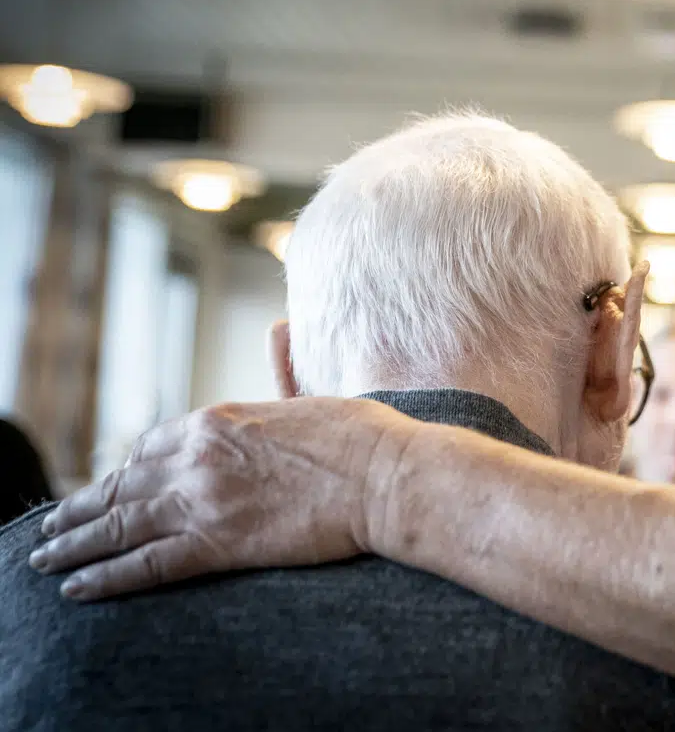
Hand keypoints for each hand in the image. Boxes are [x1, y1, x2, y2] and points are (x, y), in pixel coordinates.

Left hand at [28, 396, 418, 600]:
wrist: (388, 476)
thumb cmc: (364, 437)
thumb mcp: (313, 393)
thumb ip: (283, 371)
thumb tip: (281, 329)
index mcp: (219, 418)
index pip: (151, 447)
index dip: (126, 472)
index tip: (111, 488)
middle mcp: (198, 456)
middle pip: (122, 485)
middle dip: (81, 509)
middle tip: (51, 528)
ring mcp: (204, 500)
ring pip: (119, 525)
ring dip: (74, 545)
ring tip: (45, 559)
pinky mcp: (218, 543)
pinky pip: (145, 564)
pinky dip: (106, 577)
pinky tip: (77, 587)